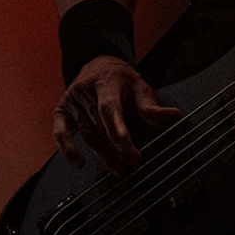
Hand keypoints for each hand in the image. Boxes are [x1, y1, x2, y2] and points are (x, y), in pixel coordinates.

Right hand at [51, 55, 181, 175]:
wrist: (98, 66)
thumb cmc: (120, 79)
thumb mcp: (139, 86)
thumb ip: (151, 105)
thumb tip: (174, 116)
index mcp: (105, 81)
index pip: (109, 107)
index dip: (117, 127)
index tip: (127, 146)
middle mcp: (84, 91)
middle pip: (99, 125)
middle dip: (116, 148)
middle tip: (133, 163)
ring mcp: (71, 102)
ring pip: (86, 134)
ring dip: (103, 154)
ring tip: (120, 168)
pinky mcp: (61, 112)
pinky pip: (60, 134)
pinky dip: (68, 150)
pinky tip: (80, 163)